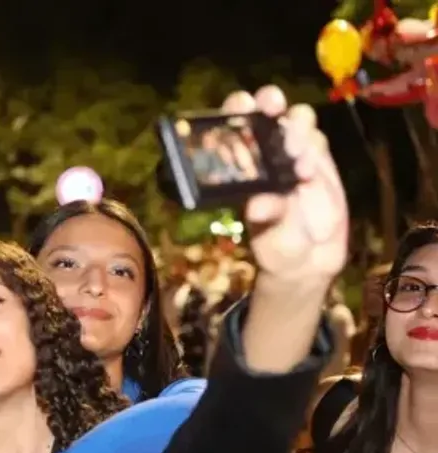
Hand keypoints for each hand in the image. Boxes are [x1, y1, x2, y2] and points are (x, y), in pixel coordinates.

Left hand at [223, 86, 347, 286]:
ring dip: (295, 127)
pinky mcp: (318, 156)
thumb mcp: (270, 234)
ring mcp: (292, 150)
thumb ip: (268, 216)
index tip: (237, 108)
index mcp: (237, 164)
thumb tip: (258, 205)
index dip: (231, 112)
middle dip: (267, 101)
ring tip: (295, 154)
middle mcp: (264, 151)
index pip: (229, 127)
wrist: (311, 256)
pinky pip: (317, 139)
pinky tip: (308, 173)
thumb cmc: (276, 243)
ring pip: (295, 119)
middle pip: (264, 110)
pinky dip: (314, 148)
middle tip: (272, 107)